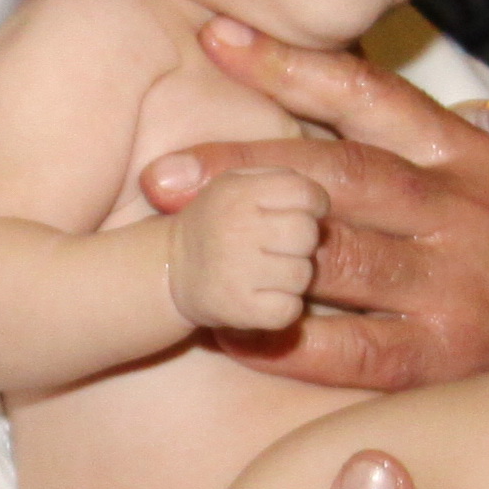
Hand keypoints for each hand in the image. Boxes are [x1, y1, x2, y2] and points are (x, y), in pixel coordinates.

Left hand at [140, 20, 488, 401]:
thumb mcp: (488, 186)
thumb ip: (408, 151)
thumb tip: (309, 91)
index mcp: (466, 158)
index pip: (370, 97)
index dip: (290, 65)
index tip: (214, 35)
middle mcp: (461, 213)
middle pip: (338, 176)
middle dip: (244, 168)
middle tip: (159, 173)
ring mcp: (452, 287)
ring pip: (336, 256)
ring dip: (253, 248)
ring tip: (177, 244)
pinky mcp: (441, 360)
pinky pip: (345, 346)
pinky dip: (281, 338)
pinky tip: (227, 331)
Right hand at [167, 165, 327, 332]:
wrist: (170, 270)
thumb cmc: (218, 222)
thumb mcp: (236, 183)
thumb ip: (279, 178)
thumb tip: (318, 198)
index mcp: (239, 192)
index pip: (306, 192)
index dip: (314, 204)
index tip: (302, 214)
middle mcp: (235, 228)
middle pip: (307, 234)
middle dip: (301, 242)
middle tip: (279, 247)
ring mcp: (235, 271)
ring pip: (302, 275)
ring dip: (292, 277)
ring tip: (267, 273)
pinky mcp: (238, 309)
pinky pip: (290, 310)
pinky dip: (283, 307)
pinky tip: (263, 297)